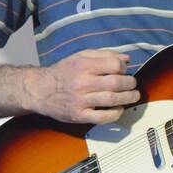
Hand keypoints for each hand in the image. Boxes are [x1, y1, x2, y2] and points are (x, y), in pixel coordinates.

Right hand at [25, 49, 139, 123]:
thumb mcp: (80, 57)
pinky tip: (119, 109)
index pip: (114, 65)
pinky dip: (115, 114)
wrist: (39, 90)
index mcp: (83, 65)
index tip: (124, 70)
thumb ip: (104, 55)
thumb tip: (127, 59)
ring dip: (128, 98)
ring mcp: (80, 100)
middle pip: (116, 83)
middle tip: (132, 84)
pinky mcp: (78, 115)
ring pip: (112, 100)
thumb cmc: (63, 72)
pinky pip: (102, 117)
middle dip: (130, 83)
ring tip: (133, 96)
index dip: (124, 68)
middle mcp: (81, 82)